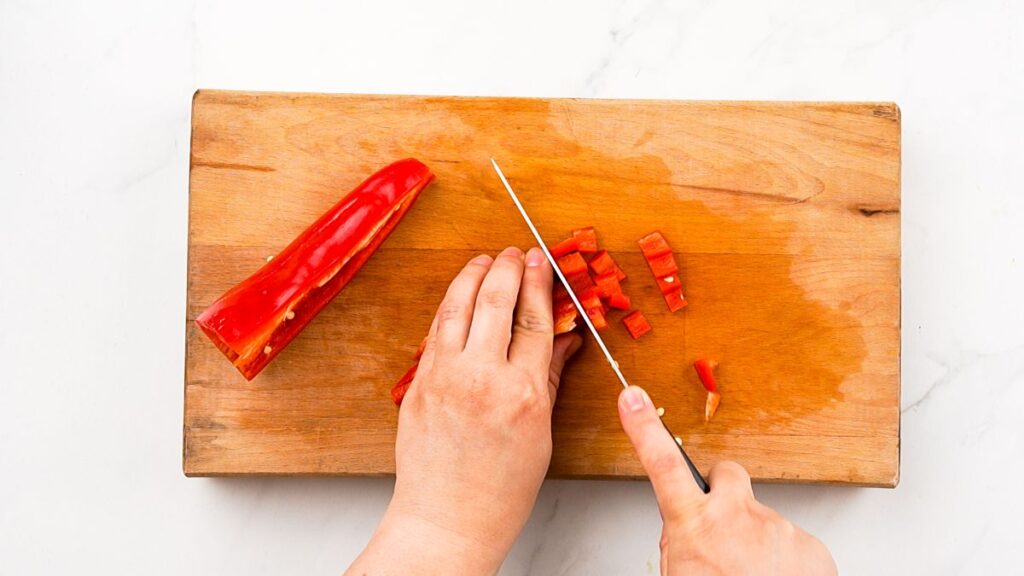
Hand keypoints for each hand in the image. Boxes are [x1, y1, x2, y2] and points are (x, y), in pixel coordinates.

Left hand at [347, 247, 580, 575]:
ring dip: (473, 275)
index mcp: (523, 393)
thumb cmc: (499, 489)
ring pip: (458, 306)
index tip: (542, 263)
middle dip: (508, 268)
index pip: (535, 320)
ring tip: (485, 260)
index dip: (540, 284)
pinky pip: (436, 330)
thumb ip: (550, 377)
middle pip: (496, 302)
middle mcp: (482, 378)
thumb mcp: (541, 432)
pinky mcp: (420, 383)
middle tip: (517, 252)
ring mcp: (446, 378)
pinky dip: (449, 305)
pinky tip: (460, 294)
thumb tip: (565, 338)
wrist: (447, 518)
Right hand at [618, 385, 836, 575]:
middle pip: (726, 475)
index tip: (632, 397)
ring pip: (760, 518)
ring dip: (754, 541)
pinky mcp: (810, 545)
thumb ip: (679, 547)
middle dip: (721, 491)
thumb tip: (683, 537)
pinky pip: (791, 543)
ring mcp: (777, 527)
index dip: (644, 427)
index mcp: (693, 526)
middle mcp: (736, 516)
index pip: (660, 464)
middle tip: (718, 527)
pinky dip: (784, 562)